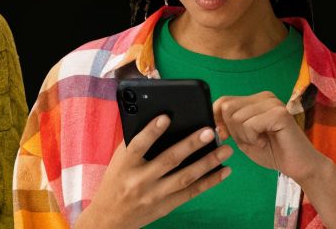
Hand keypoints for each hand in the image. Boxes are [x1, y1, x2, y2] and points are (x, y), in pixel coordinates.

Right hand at [75, 115, 231, 228]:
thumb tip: (160, 121)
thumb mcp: (119, 161)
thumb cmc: (116, 182)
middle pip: (168, 160)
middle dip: (190, 145)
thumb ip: (135, 144)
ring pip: (185, 177)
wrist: (110, 218)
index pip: (138, 145)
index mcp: (125, 166)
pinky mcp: (166, 206)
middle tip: (209, 132)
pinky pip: (191, 192)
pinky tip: (224, 170)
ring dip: (208, 163)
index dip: (151, 131)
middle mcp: (140, 181)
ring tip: (225, 150)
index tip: (166, 117)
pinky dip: (210, 181)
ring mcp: (155, 196)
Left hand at [213, 92, 329, 182]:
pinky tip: (266, 141)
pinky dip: (253, 139)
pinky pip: (250, 124)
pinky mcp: (279, 113)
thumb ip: (228, 125)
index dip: (219, 120)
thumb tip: (211, 118)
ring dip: (245, 137)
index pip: (224, 101)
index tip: (228, 136)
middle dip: (234, 131)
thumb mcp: (243, 137)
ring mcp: (272, 102)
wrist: (299, 167)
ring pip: (237, 117)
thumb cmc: (272, 152)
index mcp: (256, 99)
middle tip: (253, 140)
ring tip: (261, 141)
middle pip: (228, 108)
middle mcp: (264, 96)